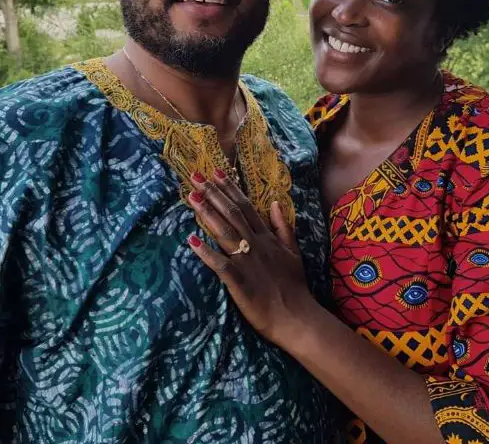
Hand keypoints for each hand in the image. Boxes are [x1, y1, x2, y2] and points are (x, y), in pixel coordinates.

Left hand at [187, 169, 316, 346]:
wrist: (297, 317)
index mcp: (266, 237)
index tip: (215, 172)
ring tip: (192, 197)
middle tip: (195, 177)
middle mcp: (255, 245)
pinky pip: (220, 264)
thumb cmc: (293, 287)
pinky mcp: (240, 282)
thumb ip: (283, 226)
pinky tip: (192, 240)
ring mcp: (247, 262)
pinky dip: (206, 253)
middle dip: (213, 194)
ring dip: (207, 214)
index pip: (246, 206)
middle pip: (232, 213)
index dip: (229, 189)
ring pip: (225, 232)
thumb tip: (275, 202)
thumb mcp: (293, 252)